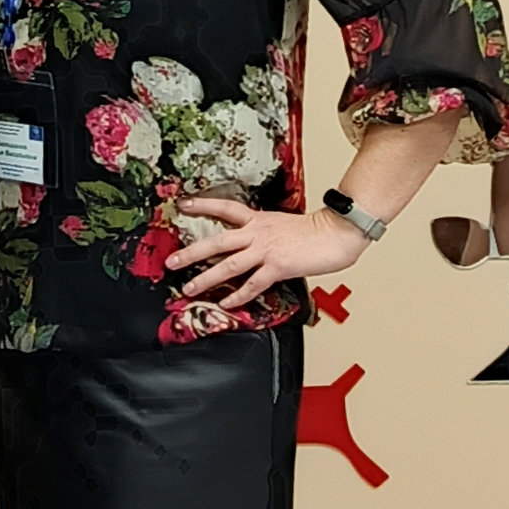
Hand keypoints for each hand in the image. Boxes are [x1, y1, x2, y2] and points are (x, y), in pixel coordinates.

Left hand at [165, 197, 364, 308]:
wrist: (336, 233)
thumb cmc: (314, 231)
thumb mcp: (282, 224)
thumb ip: (264, 232)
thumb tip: (251, 242)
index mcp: (258, 219)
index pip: (225, 208)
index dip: (203, 205)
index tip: (183, 205)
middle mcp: (257, 233)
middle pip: (217, 241)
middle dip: (191, 252)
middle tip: (171, 261)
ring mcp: (266, 250)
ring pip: (228, 265)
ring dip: (207, 278)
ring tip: (190, 288)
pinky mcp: (277, 266)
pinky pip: (252, 284)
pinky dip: (238, 296)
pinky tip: (226, 304)